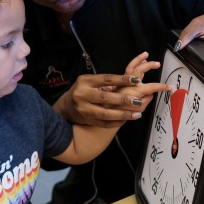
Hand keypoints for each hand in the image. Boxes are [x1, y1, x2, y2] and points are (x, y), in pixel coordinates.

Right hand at [56, 52, 170, 126]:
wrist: (66, 107)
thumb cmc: (83, 90)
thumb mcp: (90, 81)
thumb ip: (105, 82)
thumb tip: (127, 80)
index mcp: (85, 81)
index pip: (106, 79)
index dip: (121, 80)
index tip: (136, 81)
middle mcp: (83, 95)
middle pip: (105, 98)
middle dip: (123, 100)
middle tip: (138, 101)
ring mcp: (84, 109)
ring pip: (105, 114)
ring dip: (122, 114)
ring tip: (137, 113)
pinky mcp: (87, 120)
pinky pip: (104, 123)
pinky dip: (117, 122)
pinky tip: (127, 120)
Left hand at [113, 51, 170, 112]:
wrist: (107, 114)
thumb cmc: (121, 114)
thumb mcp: (137, 111)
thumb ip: (145, 101)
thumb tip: (150, 94)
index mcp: (135, 91)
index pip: (152, 87)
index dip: (162, 86)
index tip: (168, 87)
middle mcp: (129, 84)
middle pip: (140, 70)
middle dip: (149, 65)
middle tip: (157, 64)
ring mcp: (123, 82)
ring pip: (131, 67)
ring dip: (139, 60)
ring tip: (146, 55)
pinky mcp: (119, 82)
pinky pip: (127, 71)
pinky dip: (134, 65)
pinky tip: (139, 63)